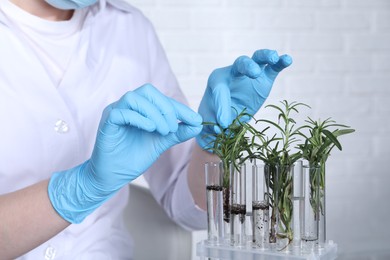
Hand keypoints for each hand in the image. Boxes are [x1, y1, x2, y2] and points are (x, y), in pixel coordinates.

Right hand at [48, 84, 201, 222]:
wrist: (113, 176)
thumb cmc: (133, 157)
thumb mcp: (161, 143)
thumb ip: (177, 133)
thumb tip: (198, 125)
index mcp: (140, 108)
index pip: (161, 99)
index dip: (180, 108)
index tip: (196, 119)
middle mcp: (127, 106)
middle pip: (147, 91)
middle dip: (166, 107)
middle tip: (173, 127)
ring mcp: (115, 112)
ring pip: (134, 98)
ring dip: (154, 113)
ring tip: (163, 131)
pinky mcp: (107, 122)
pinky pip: (121, 112)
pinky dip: (139, 118)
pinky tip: (150, 129)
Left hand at [197, 49, 291, 148]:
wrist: (228, 118)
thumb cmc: (216, 116)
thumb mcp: (211, 118)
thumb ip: (216, 118)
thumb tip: (223, 124)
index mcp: (218, 80)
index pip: (220, 88)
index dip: (221, 105)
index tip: (223, 122)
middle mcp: (234, 72)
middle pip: (240, 63)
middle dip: (247, 66)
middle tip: (254, 73)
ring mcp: (251, 74)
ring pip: (258, 59)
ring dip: (266, 56)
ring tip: (274, 57)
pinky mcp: (265, 79)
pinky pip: (273, 68)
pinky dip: (280, 63)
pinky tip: (288, 59)